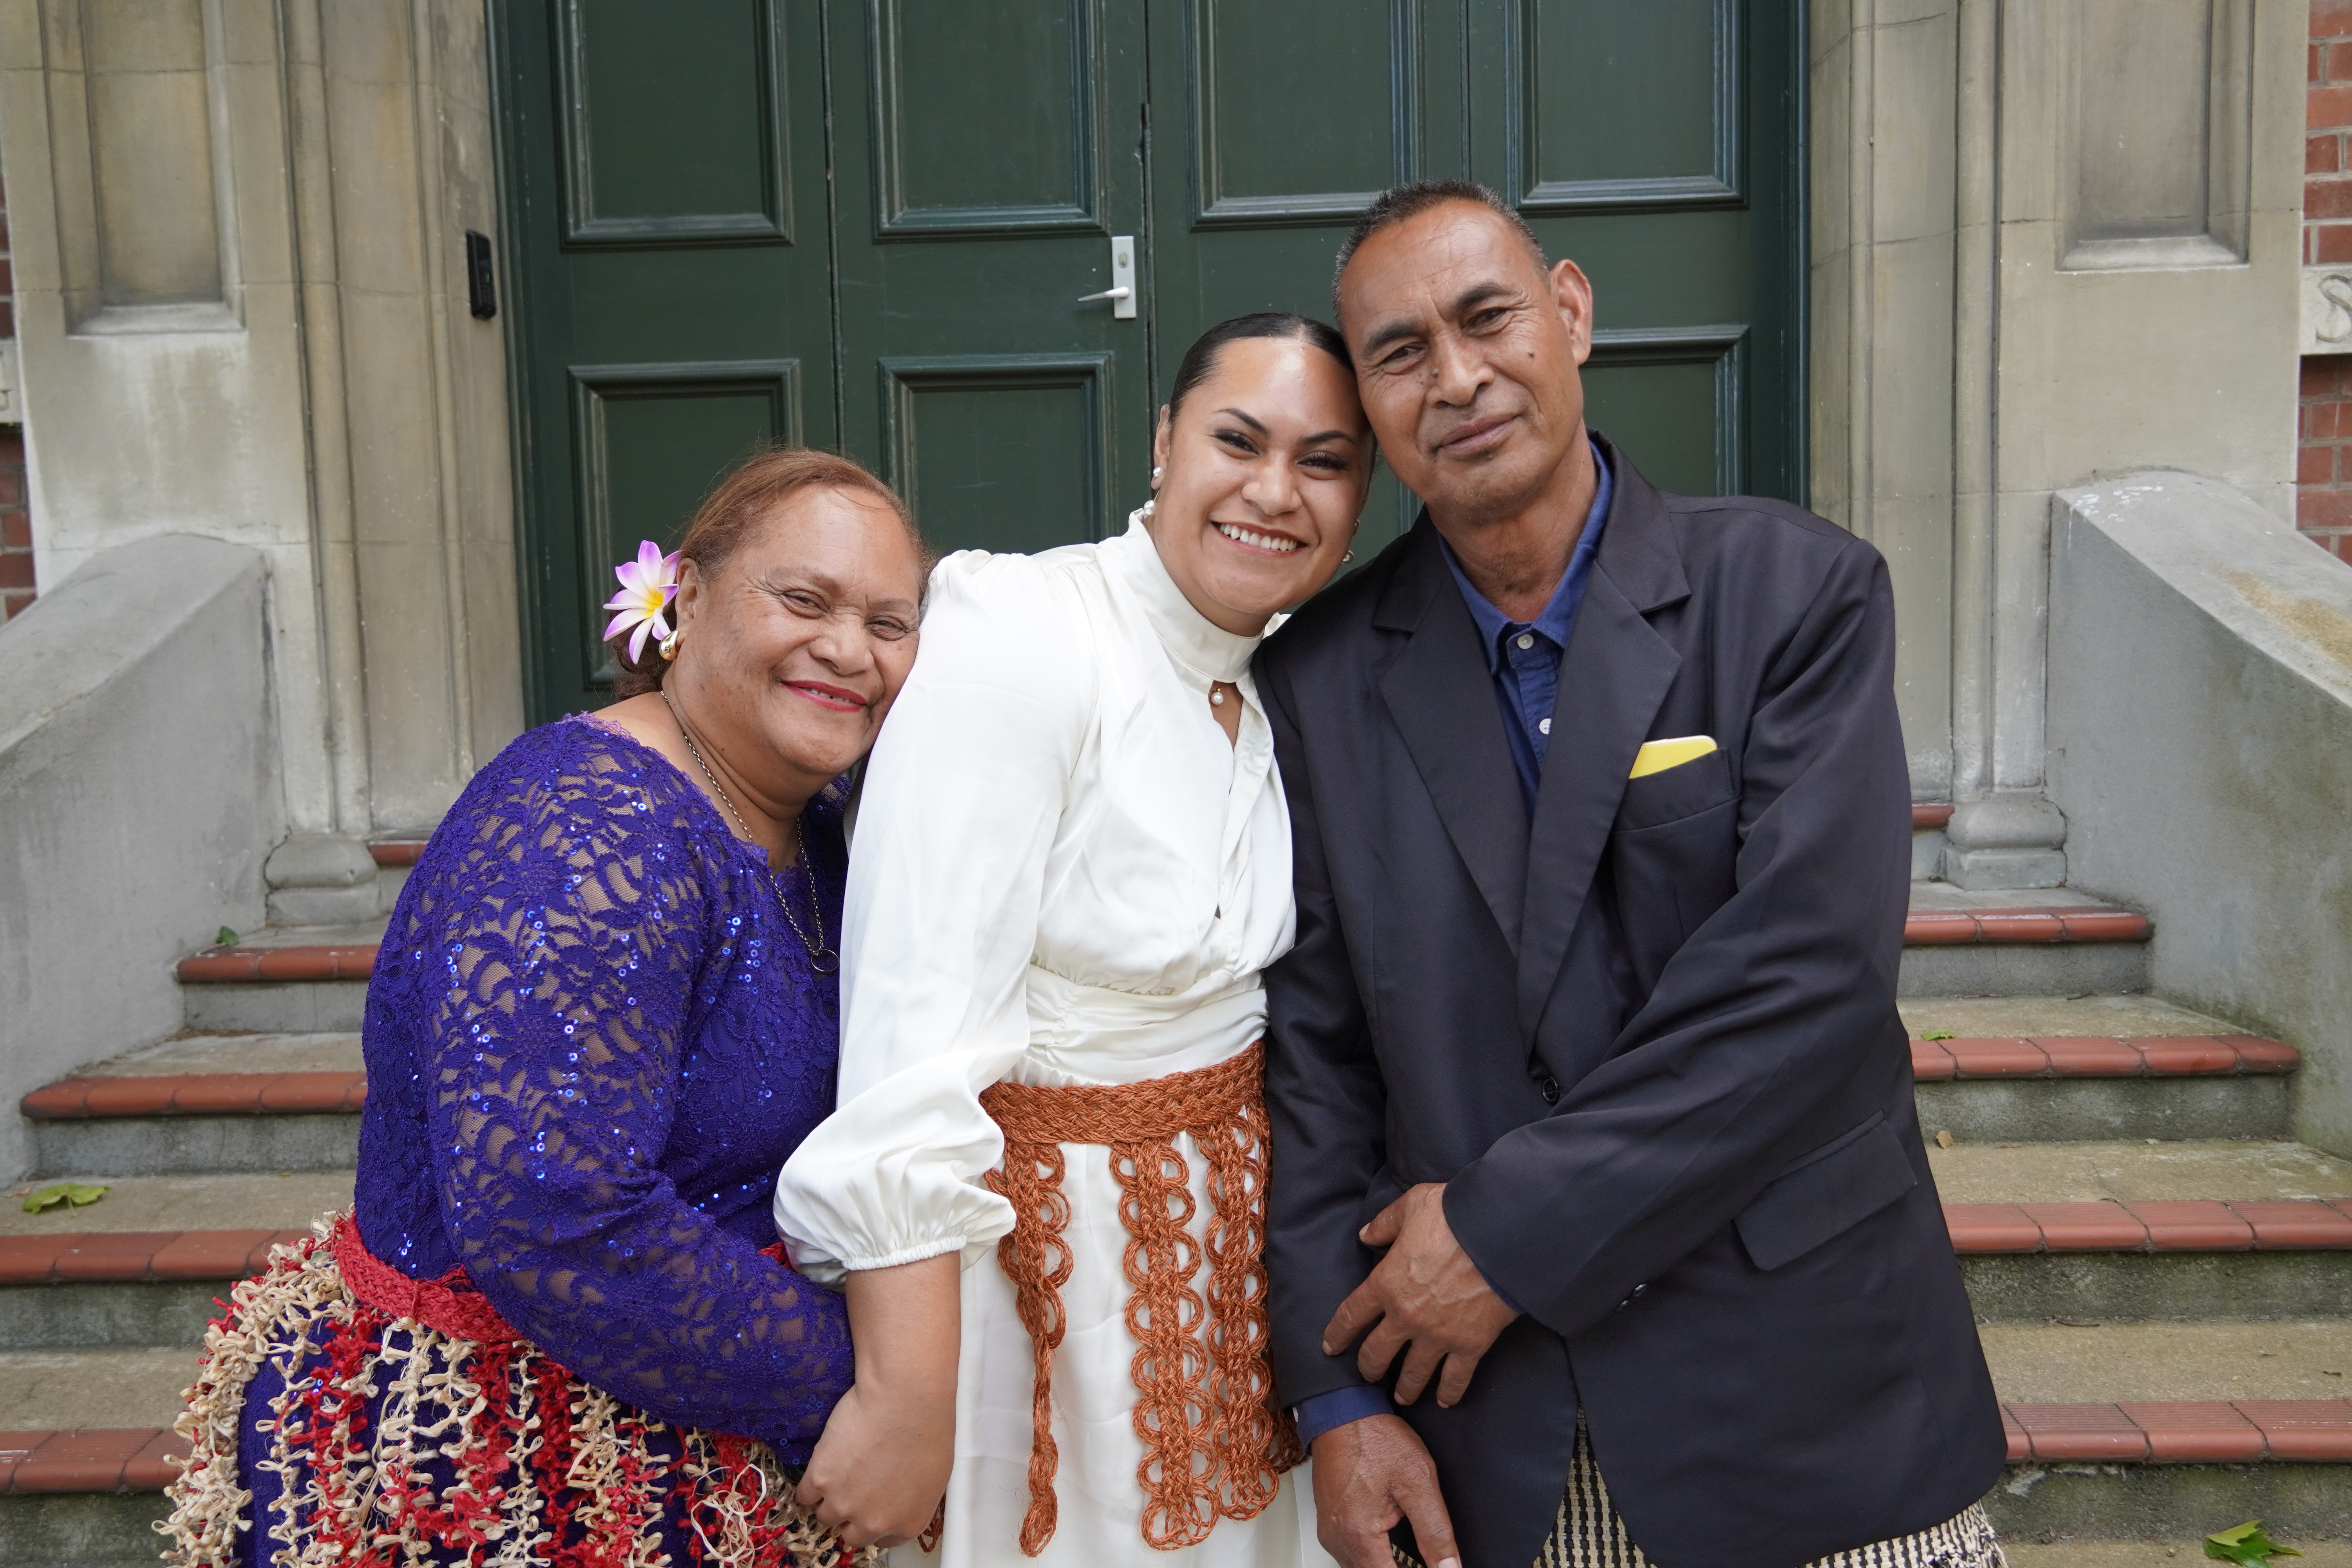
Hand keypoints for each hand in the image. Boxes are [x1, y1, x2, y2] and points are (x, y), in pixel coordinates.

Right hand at [797, 1378, 951, 1546]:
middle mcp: (873, 1523)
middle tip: (853, 1486)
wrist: (905, 1398)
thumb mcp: (931, 1478)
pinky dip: (811, 1482)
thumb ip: (908, 1501)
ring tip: (840, 1469)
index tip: (868, 1505)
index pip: (879, 1540)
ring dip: (829, 1496)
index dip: (871, 1519)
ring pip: (825, 1514)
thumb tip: (894, 1501)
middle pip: (849, 1533)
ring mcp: (844, 1504)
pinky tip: (824, 1464)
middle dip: (850, 1513)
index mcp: (906, 1525)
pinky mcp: (820, 1480)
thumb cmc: (927, 1428)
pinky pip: (805, 1494)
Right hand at [1311, 1414, 1459, 1567]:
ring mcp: (1330, 1531)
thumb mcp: (1419, 1481)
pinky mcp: (1329, 1522)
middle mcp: (1338, 1539)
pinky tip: (1391, 1545)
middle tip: (1426, 1561)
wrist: (1342, 1411)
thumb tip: (1450, 1567)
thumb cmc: (1375, 1439)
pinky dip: (1373, 1557)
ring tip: (1412, 1557)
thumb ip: (1436, 1531)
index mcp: (1359, 1535)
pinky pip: (1351, 1554)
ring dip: (1386, 1565)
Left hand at [1321, 1183, 1518, 1406]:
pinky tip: (1444, 1401)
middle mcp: (1405, 1317)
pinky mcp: (1469, 1346)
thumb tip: (1366, 1233)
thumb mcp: (1412, 1206)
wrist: (1500, 1236)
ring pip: (1412, 1375)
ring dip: (1404, 1388)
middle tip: (1368, 1374)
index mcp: (1386, 1283)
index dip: (1337, 1334)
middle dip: (1368, 1368)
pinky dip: (1449, 1393)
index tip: (1330, 1347)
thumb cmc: (1454, 1216)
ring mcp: (1437, 1336)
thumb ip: (1385, 1222)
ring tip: (1402, 1397)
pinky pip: (1455, 1379)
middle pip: (1376, 1354)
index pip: (1350, 1316)